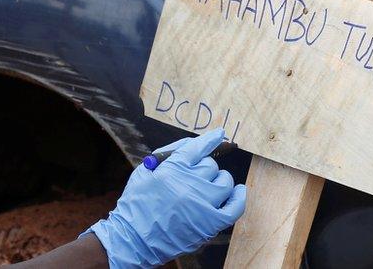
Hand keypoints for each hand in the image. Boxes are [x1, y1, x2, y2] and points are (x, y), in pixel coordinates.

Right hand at [83, 128, 246, 267]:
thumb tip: (192, 142)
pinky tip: (238, 191)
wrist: (134, 239)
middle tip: (196, 176)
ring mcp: (202, 204)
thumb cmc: (137, 204)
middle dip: (205, 167)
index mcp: (172, 169)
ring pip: (225, 182)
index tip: (220, 133)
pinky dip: (239, 197)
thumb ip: (167, 153)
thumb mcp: (144, 172)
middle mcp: (189, 184)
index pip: (197, 147)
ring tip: (212, 186)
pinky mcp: (210, 224)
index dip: (210, 139)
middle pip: (210, 165)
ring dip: (220, 181)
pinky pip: (235, 206)